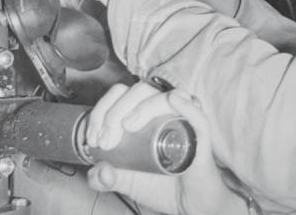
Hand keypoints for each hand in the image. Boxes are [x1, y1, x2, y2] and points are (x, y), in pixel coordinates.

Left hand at [85, 83, 247, 214]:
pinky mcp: (201, 139)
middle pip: (140, 91)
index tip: (94, 139)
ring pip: (165, 98)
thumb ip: (106, 178)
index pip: (121, 95)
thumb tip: (97, 170)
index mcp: (144, 116)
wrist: (187, 206)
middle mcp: (163, 113)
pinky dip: (185, 106)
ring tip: (128, 127)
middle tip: (107, 140)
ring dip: (142, 107)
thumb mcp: (125, 182)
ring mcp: (183, 123)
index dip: (102, 110)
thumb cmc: (161, 187)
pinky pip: (198, 117)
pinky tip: (173, 101)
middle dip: (116, 111)